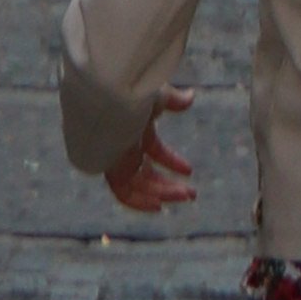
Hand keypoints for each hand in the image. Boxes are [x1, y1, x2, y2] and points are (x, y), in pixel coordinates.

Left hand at [105, 99, 194, 214]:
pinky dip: (140, 202)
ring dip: (163, 193)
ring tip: (185, 196)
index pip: (155, 150)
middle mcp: (127, 147)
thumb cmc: (133, 93)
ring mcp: (119, 160)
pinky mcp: (111, 171)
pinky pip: (124, 194)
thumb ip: (174, 101)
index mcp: (137, 128)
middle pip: (148, 174)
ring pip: (140, 185)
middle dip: (169, 185)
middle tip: (190, 194)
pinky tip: (158, 205)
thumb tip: (191, 97)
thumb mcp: (158, 96)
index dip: (172, 162)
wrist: (109, 100)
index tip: (189, 171)